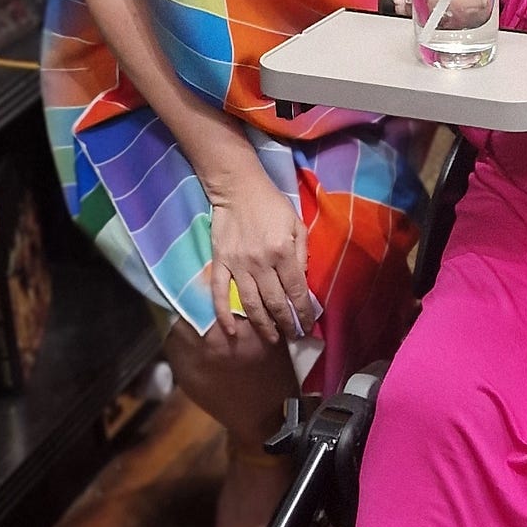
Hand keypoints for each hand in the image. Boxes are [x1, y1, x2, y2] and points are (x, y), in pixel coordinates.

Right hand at [207, 158, 314, 344]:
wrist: (237, 188)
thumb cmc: (271, 204)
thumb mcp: (296, 223)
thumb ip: (302, 252)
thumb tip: (302, 280)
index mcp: (282, 252)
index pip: (296, 291)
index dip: (303, 312)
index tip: (307, 326)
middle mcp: (260, 263)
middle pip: (274, 302)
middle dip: (286, 323)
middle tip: (292, 336)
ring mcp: (238, 265)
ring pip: (250, 303)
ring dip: (262, 325)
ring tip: (271, 338)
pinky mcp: (220, 263)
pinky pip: (219, 293)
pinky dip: (224, 315)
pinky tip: (231, 331)